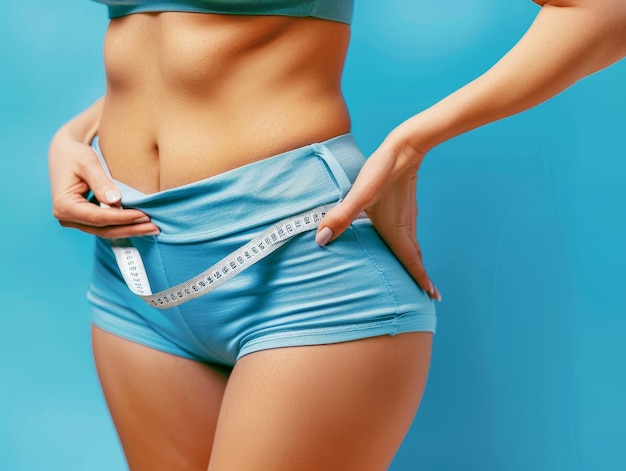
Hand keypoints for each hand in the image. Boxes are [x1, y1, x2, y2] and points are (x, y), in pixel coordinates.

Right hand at [49, 130, 159, 237]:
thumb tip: (115, 201)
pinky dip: (123, 226)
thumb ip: (101, 182)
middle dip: (131, 229)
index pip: (99, 217)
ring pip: (106, 231)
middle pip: (104, 229)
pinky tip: (141, 224)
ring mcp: (74, 221)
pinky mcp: (84, 220)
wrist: (65, 153)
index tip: (144, 215)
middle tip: (155, 227)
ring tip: (152, 228)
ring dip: (130, 230)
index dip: (123, 218)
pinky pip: (105, 226)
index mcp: (64, 205)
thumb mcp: (88, 163)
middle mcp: (66, 218)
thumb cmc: (76, 154)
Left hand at [315, 133, 441, 301]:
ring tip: (416, 274)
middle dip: (421, 277)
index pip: (412, 262)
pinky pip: (410, 235)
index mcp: (396, 231)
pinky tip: (400, 243)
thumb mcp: (360, 195)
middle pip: (416, 258)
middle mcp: (406, 227)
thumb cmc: (383, 172)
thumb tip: (321, 239)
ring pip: (414, 247)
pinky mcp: (405, 208)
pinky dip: (411, 247)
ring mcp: (408, 217)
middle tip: (429, 294)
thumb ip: (341, 216)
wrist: (405, 148)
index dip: (420, 280)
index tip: (432, 297)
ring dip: (416, 262)